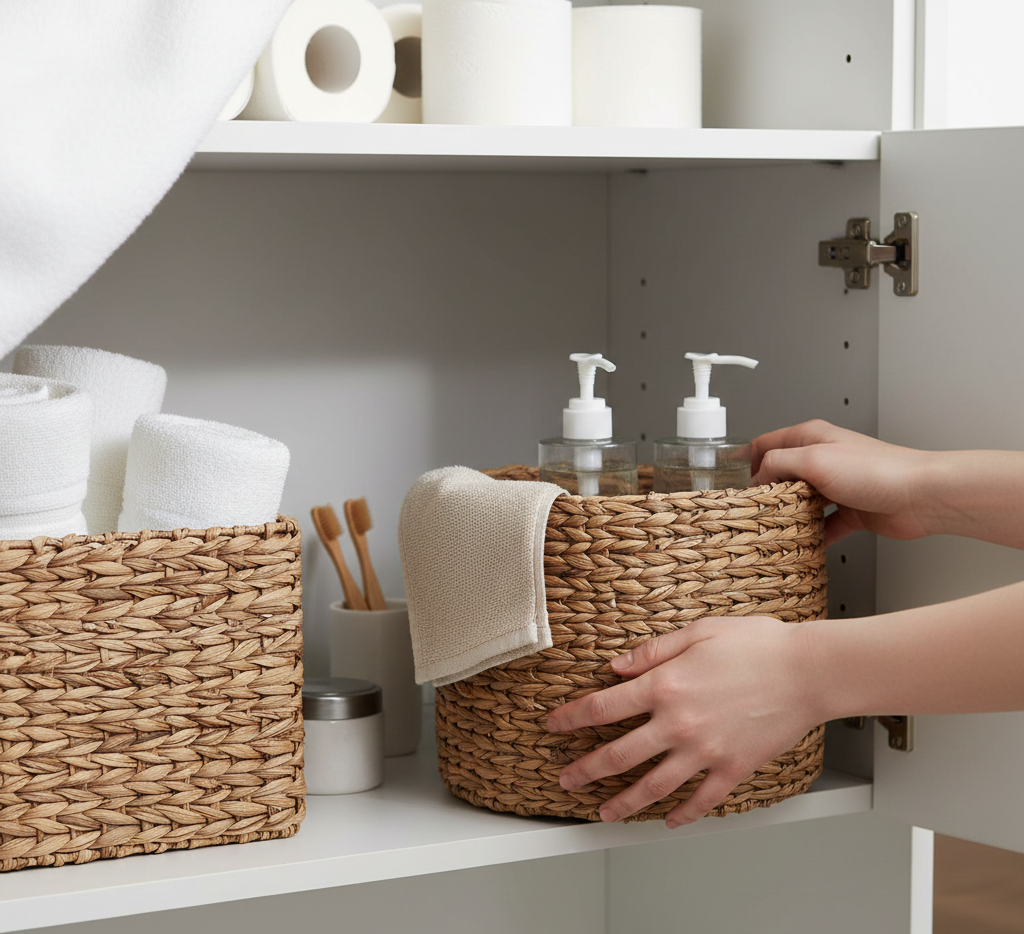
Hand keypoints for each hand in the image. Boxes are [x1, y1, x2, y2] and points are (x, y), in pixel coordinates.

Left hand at [545, 617, 820, 827]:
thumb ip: (652, 652)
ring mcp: (704, 752)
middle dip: (585, 769)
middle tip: (565, 778)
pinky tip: (667, 821)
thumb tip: (615, 666)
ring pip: (652, 786)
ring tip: (603, 812)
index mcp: (664, 686)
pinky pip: (700, 801)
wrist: (809, 671)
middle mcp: (677, 724)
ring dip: (622, 802)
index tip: (553, 726)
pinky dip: (681, 815)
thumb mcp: (697, 632)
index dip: (571, 718)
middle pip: (617, 755)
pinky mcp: (732, 770)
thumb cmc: (757, 644)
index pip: (602, 708)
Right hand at [749, 419, 928, 544]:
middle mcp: (823, 460)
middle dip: (765, 493)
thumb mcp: (814, 460)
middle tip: (748, 511)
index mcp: (812, 438)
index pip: (767, 445)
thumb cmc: (877, 470)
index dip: (747, 461)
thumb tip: (756, 477)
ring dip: (787, 516)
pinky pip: (823, 526)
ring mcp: (837, 486)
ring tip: (770, 530)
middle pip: (782, 476)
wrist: (922, 496)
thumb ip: (778, 464)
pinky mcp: (851, 511)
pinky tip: (802, 546)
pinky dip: (812, 536)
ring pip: (801, 502)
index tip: (731, 481)